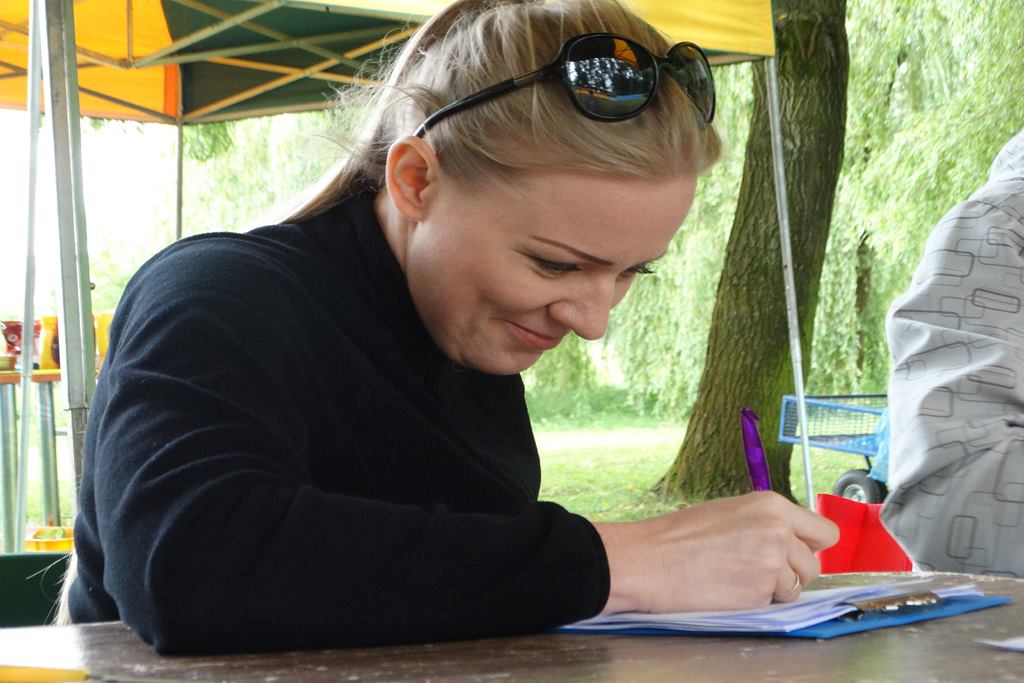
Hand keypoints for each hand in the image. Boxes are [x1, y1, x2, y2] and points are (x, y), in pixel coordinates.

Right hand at [592, 491, 838, 613]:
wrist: (648, 560)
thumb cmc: (678, 536)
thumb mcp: (730, 512)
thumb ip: (767, 524)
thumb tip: (791, 543)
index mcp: (772, 505)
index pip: (825, 532)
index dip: (810, 546)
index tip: (795, 553)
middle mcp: (780, 531)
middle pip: (814, 563)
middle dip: (793, 572)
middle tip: (759, 571)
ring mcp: (773, 562)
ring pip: (796, 586)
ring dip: (775, 589)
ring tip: (738, 578)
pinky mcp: (761, 592)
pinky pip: (774, 602)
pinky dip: (757, 601)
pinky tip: (729, 588)